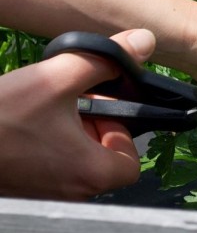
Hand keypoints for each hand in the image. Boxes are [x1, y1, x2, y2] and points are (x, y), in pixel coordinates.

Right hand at [0, 29, 155, 199]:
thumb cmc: (1, 117)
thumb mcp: (58, 78)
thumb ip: (106, 60)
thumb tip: (146, 40)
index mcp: (90, 174)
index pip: (131, 164)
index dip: (123, 133)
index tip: (102, 109)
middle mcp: (73, 191)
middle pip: (106, 159)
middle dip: (97, 126)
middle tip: (77, 101)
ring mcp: (47, 191)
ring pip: (79, 159)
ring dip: (74, 130)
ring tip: (52, 106)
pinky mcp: (27, 184)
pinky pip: (55, 163)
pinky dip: (53, 140)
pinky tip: (33, 117)